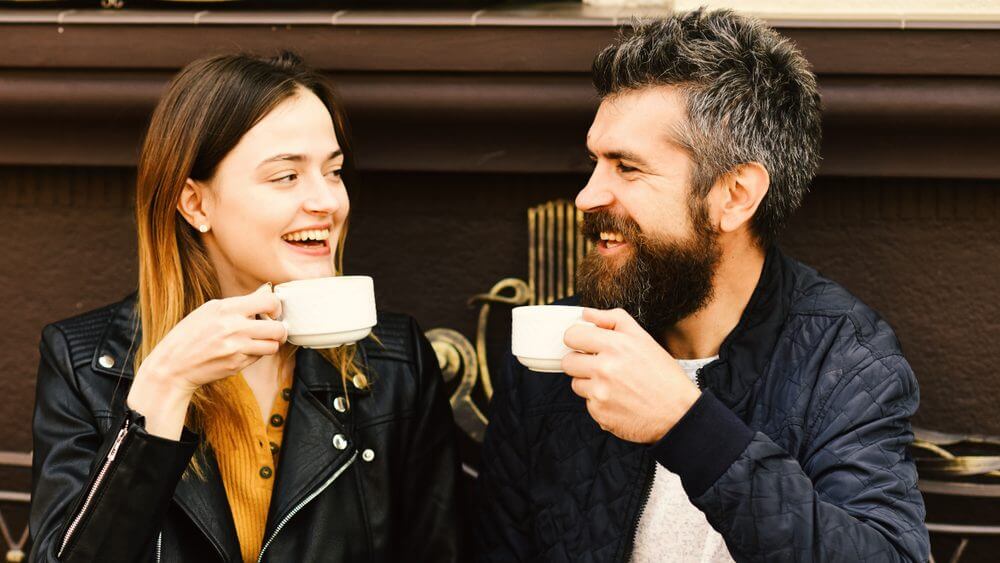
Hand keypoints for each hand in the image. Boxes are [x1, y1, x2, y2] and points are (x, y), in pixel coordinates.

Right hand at [127, 283, 286, 437]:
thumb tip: (266, 293)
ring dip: (271, 343)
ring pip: (273, 346)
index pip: (269, 302)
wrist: (173, 365)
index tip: (272, 311)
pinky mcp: (237, 364)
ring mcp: (236, 348)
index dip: (276, 307)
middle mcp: (234, 327)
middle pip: (277, 328)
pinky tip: (243, 351)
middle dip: (279, 329)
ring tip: (260, 341)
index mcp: (226, 308)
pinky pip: (259, 358)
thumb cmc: (190, 335)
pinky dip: (256, 354)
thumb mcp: (209, 310)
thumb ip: (239, 303)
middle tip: (273, 329)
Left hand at [562, 308, 700, 443]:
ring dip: (590, 384)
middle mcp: (604, 368)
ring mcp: (600, 393)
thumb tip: (586, 313)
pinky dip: (600, 403)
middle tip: (601, 367)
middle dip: (581, 363)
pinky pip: (588, 404)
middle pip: (568, 362)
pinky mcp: (600, 414)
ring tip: (615, 385)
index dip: (578, 340)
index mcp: (615, 345)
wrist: (680, 414)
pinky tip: (620, 401)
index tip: (586, 345)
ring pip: (576, 384)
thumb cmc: (663, 375)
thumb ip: (613, 320)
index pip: (572, 335)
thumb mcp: (643, 339)